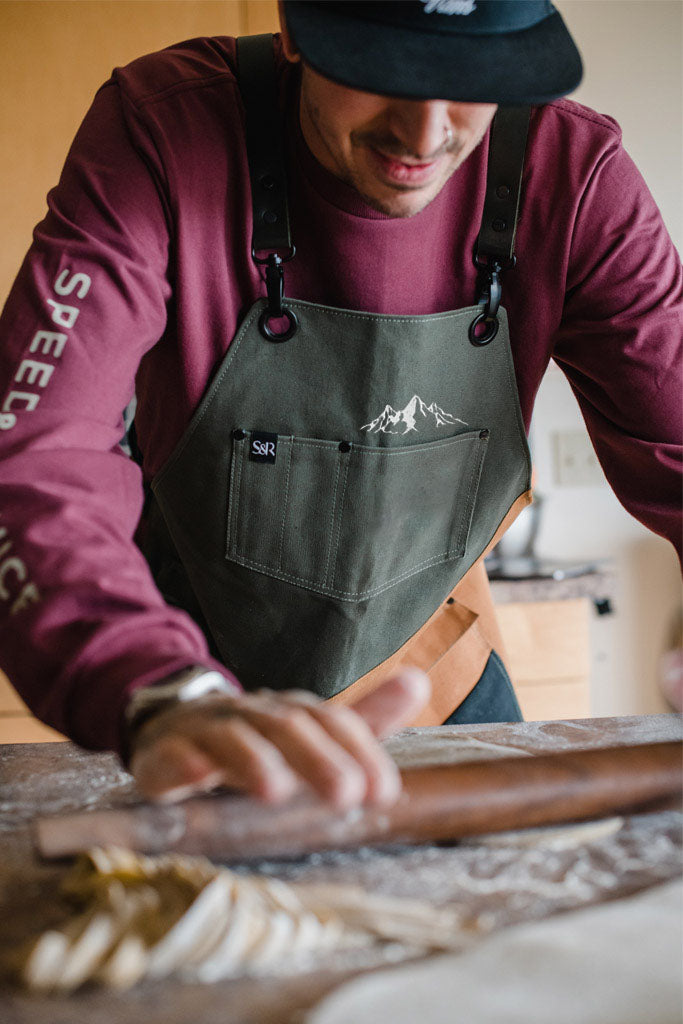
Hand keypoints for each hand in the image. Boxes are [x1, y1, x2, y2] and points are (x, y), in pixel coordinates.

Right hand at [129, 669, 429, 808]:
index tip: (384, 791)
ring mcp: (208, 731)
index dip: (359, 751)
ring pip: (232, 737)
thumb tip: (420, 679)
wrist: (173, 727)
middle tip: (347, 795)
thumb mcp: (311, 733)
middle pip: (287, 728)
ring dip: (253, 761)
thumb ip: (364, 718)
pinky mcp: (167, 754)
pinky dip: (185, 764)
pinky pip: (175, 755)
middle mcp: (254, 714)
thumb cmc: (254, 739)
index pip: (332, 722)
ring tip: (276, 791)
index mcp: (291, 712)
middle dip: (318, 759)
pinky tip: (198, 778)